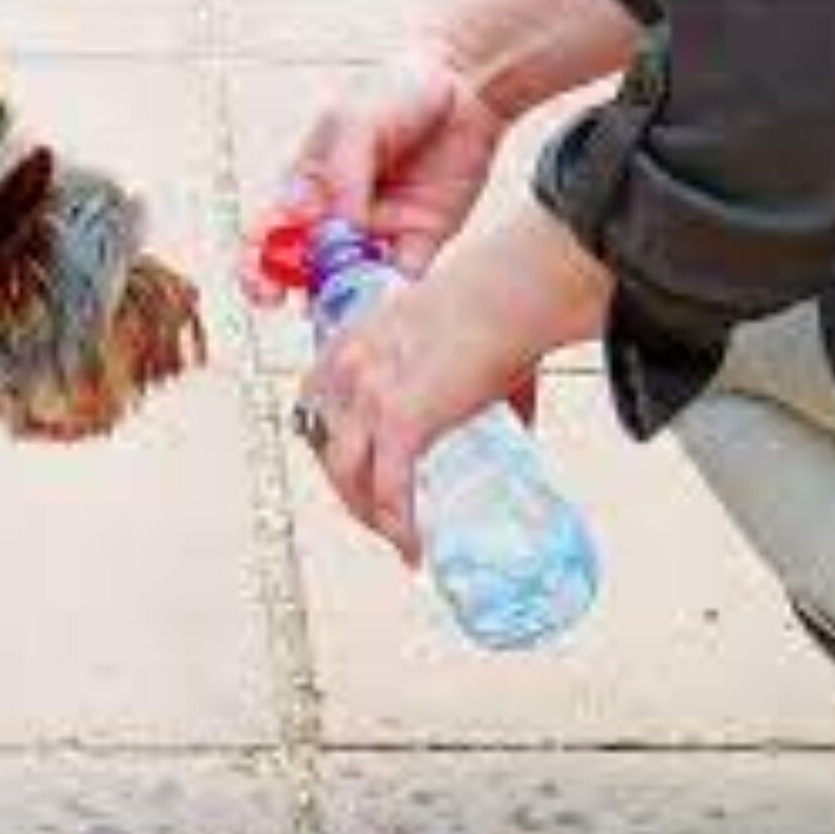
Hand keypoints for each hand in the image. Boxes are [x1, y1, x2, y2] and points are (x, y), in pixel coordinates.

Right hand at [241, 49, 508, 302]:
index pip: (268, 235)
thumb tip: (335, 233)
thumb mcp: (355, 122)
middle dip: (291, 295)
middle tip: (297, 306)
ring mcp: (374, 235)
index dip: (256, 266)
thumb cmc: (399, 90)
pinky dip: (390, 297)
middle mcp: (334, 217)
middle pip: (300, 270)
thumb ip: (340, 177)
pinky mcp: (417, 244)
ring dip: (339, 303)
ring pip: (345, 284)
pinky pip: (398, 281)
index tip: (263, 287)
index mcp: (306, 187)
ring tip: (342, 312)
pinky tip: (385, 301)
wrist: (467, 83)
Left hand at [297, 200, 613, 559]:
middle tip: (381, 514)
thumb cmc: (500, 297)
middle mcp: (346, 368)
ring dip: (368, 515)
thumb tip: (511, 431)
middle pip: (325, 448)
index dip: (331, 445)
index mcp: (350, 341)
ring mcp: (369, 396)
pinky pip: (389, 489)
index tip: (355, 470)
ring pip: (347, 477)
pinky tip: (414, 547)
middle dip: (348, 489)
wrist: (517, 285)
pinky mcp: (403, 419)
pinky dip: (400, 525)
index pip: (316, 408)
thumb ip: (460, 377)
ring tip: (398, 536)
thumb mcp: (450, 334)